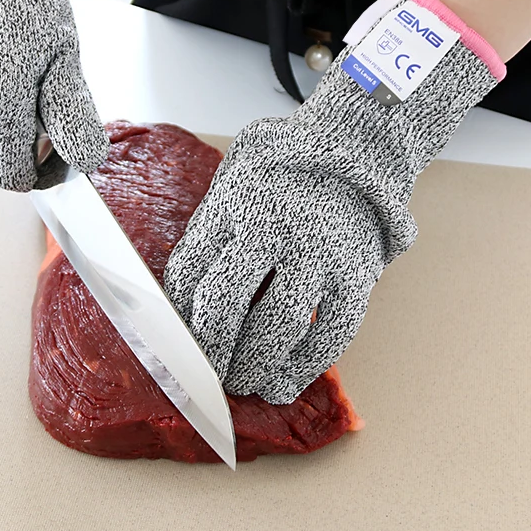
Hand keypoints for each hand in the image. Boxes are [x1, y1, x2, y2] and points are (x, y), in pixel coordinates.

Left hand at [165, 0, 502, 402]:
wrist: (358, 145)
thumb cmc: (283, 167)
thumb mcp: (234, 179)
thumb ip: (208, 228)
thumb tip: (176, 295)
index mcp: (236, 201)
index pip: (189, 271)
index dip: (174, 314)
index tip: (172, 339)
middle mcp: (276, 225)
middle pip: (226, 303)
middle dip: (206, 348)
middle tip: (201, 373)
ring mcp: (320, 251)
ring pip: (277, 326)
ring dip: (251, 365)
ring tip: (238, 382)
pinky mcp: (358, 274)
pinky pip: (330, 335)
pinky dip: (301, 370)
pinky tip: (279, 386)